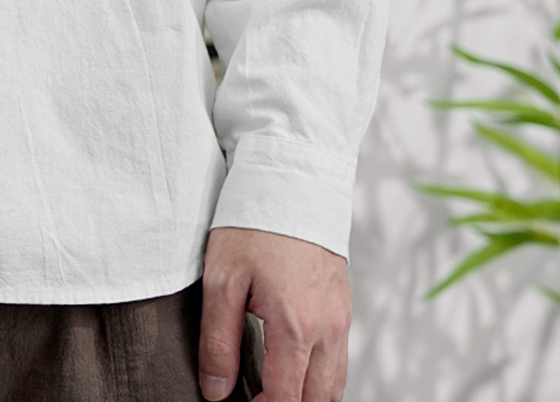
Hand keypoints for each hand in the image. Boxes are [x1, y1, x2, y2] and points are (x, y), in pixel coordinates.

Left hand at [198, 225, 350, 401]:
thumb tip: (216, 391)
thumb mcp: (221, 279)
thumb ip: (218, 340)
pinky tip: (294, 370)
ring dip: (306, 398)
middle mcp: (327, 329)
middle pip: (315, 401)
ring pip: (333, 386)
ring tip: (272, 391)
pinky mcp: (343, 308)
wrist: (290, 181)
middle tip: (255, 399)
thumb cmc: (252, 224)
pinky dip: (320, 378)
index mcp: (296, 326)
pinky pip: (339, 361)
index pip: (285, 399)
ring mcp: (341, 320)